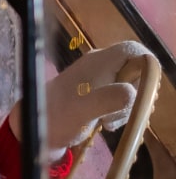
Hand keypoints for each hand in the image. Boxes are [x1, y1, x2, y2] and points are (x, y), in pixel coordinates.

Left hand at [9, 40, 150, 153]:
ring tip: (107, 122)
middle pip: (136, 71)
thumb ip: (105, 100)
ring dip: (126, 107)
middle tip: (120, 113)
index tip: (142, 93)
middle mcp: (100, 65)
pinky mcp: (96, 93)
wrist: (34, 129)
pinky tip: (106, 123)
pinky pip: (121, 99)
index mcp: (98, 61)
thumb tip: (131, 91)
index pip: (133, 49)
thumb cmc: (55, 118)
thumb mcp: (82, 111)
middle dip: (137, 94)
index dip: (145, 66)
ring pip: (131, 87)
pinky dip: (119, 112)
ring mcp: (98, 79)